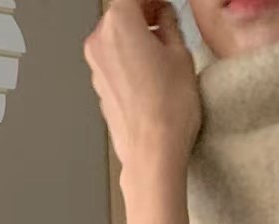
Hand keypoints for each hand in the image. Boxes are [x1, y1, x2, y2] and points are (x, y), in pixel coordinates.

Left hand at [84, 0, 199, 223]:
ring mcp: (96, 66)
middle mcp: (100, 41)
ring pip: (116, 39)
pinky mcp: (100, 88)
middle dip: (143, 14)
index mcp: (120, 23)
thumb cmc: (168, 109)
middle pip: (121, 15)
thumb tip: (165, 16)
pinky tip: (150, 73)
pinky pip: (114, 62)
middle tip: (167, 21)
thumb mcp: (181, 56)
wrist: (152, 154)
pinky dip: (128, 59)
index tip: (165, 3)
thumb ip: (170, 26)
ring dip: (136, 38)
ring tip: (162, 51)